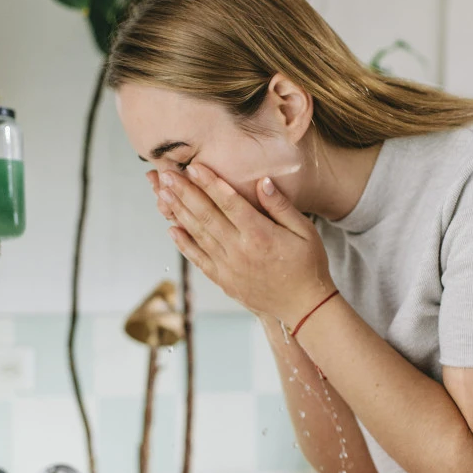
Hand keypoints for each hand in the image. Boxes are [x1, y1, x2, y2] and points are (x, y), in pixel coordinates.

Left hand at [149, 162, 334, 326]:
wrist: (304, 306)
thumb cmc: (308, 264)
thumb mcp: (305, 231)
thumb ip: (281, 206)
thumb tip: (262, 181)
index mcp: (260, 234)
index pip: (229, 202)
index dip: (209, 183)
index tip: (193, 167)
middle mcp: (240, 250)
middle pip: (207, 215)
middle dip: (185, 192)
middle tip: (167, 174)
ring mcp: (229, 267)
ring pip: (199, 235)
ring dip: (179, 212)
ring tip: (163, 194)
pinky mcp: (224, 280)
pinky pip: (199, 259)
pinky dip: (184, 244)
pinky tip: (172, 229)